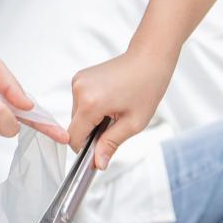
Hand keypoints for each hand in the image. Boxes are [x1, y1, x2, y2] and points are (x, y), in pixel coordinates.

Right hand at [68, 46, 175, 169]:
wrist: (149, 58)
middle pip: (75, 126)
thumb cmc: (147, 87)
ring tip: (115, 109)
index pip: (74, 137)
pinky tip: (110, 100)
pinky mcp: (80, 77)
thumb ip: (111, 144)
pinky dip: (92, 107)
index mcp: (90, 103)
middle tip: (116, 124)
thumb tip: (98, 164)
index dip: (86, 148)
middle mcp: (79, 89)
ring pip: (77, 115)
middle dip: (92, 132)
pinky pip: (80, 102)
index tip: (102, 148)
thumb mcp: (133, 122)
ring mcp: (78, 81)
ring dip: (93, 119)